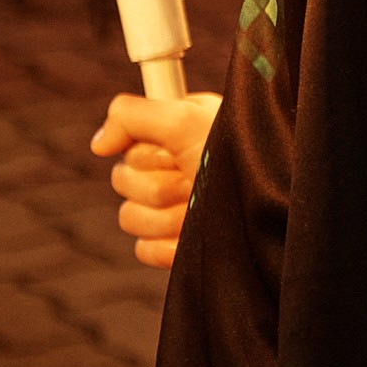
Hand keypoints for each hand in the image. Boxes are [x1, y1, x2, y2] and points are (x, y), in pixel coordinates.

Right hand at [92, 87, 221, 268]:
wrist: (268, 204)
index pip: (128, 145)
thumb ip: (132, 116)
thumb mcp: (185, 118)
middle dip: (159, 184)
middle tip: (193, 179)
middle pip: (123, 183)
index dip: (147, 153)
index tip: (173, 151)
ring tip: (200, 207)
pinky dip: (168, 245)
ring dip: (166, 215)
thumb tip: (98, 145)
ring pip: (131, 218)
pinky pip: (144, 250)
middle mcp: (172, 170)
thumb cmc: (235, 154)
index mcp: (175, 135)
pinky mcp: (175, 248)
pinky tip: (196, 234)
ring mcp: (172, 211)